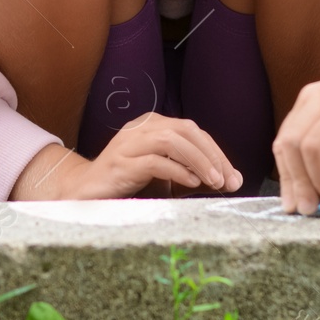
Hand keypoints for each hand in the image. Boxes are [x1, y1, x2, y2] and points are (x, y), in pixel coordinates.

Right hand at [11, 113, 243, 199]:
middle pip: (185, 130)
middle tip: (229, 181)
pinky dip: (178, 171)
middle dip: (213, 156)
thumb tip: (228, 179)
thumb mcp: (163, 173)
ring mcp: (128, 144)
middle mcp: (140, 128)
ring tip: (214, 182)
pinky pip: (155, 161)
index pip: (192, 130)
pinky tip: (191, 184)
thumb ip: (189, 170)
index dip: (216, 152)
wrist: (85, 194)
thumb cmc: (127, 184)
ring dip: (199, 161)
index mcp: (151, 124)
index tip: (234, 177)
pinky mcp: (120, 163)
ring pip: (172, 140)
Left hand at [271, 76, 319, 214]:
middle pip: (294, 143)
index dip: (286, 176)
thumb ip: (316, 166)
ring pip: (313, 149)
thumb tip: (294, 200)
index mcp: (313, 98)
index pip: (285, 140)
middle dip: (298, 182)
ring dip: (319, 184)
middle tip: (308, 209)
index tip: (292, 204)